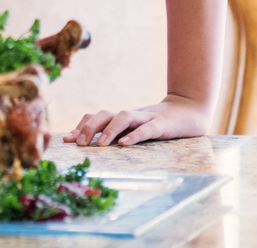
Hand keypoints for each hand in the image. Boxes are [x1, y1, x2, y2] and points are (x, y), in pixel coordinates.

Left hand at [62, 94, 210, 146]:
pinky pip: (147, 129)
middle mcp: (130, 115)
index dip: (81, 126)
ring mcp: (146, 118)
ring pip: (124, 117)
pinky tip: (124, 144)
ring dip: (109, 130)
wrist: (189, 111)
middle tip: (79, 144)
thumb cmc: (157, 124)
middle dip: (89, 127)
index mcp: (122, 118)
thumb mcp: (134, 129)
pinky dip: (134, 135)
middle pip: (105, 114)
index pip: (96, 117)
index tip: (67, 140)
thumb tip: (89, 143)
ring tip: (99, 145)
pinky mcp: (162, 125)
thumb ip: (116, 134)